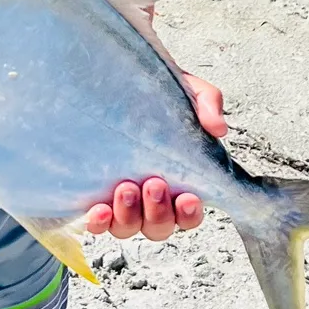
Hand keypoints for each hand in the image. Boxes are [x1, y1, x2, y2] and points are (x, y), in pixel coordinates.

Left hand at [84, 72, 226, 241]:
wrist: (107, 80)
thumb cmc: (151, 91)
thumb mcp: (186, 90)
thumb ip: (207, 103)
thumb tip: (218, 128)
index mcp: (176, 180)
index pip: (188, 214)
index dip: (189, 214)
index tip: (189, 197)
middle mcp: (147, 198)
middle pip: (159, 227)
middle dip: (159, 213)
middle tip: (154, 183)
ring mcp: (117, 200)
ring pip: (127, 228)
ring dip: (129, 216)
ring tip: (125, 187)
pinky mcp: (90, 195)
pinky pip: (95, 223)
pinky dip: (98, 222)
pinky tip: (98, 209)